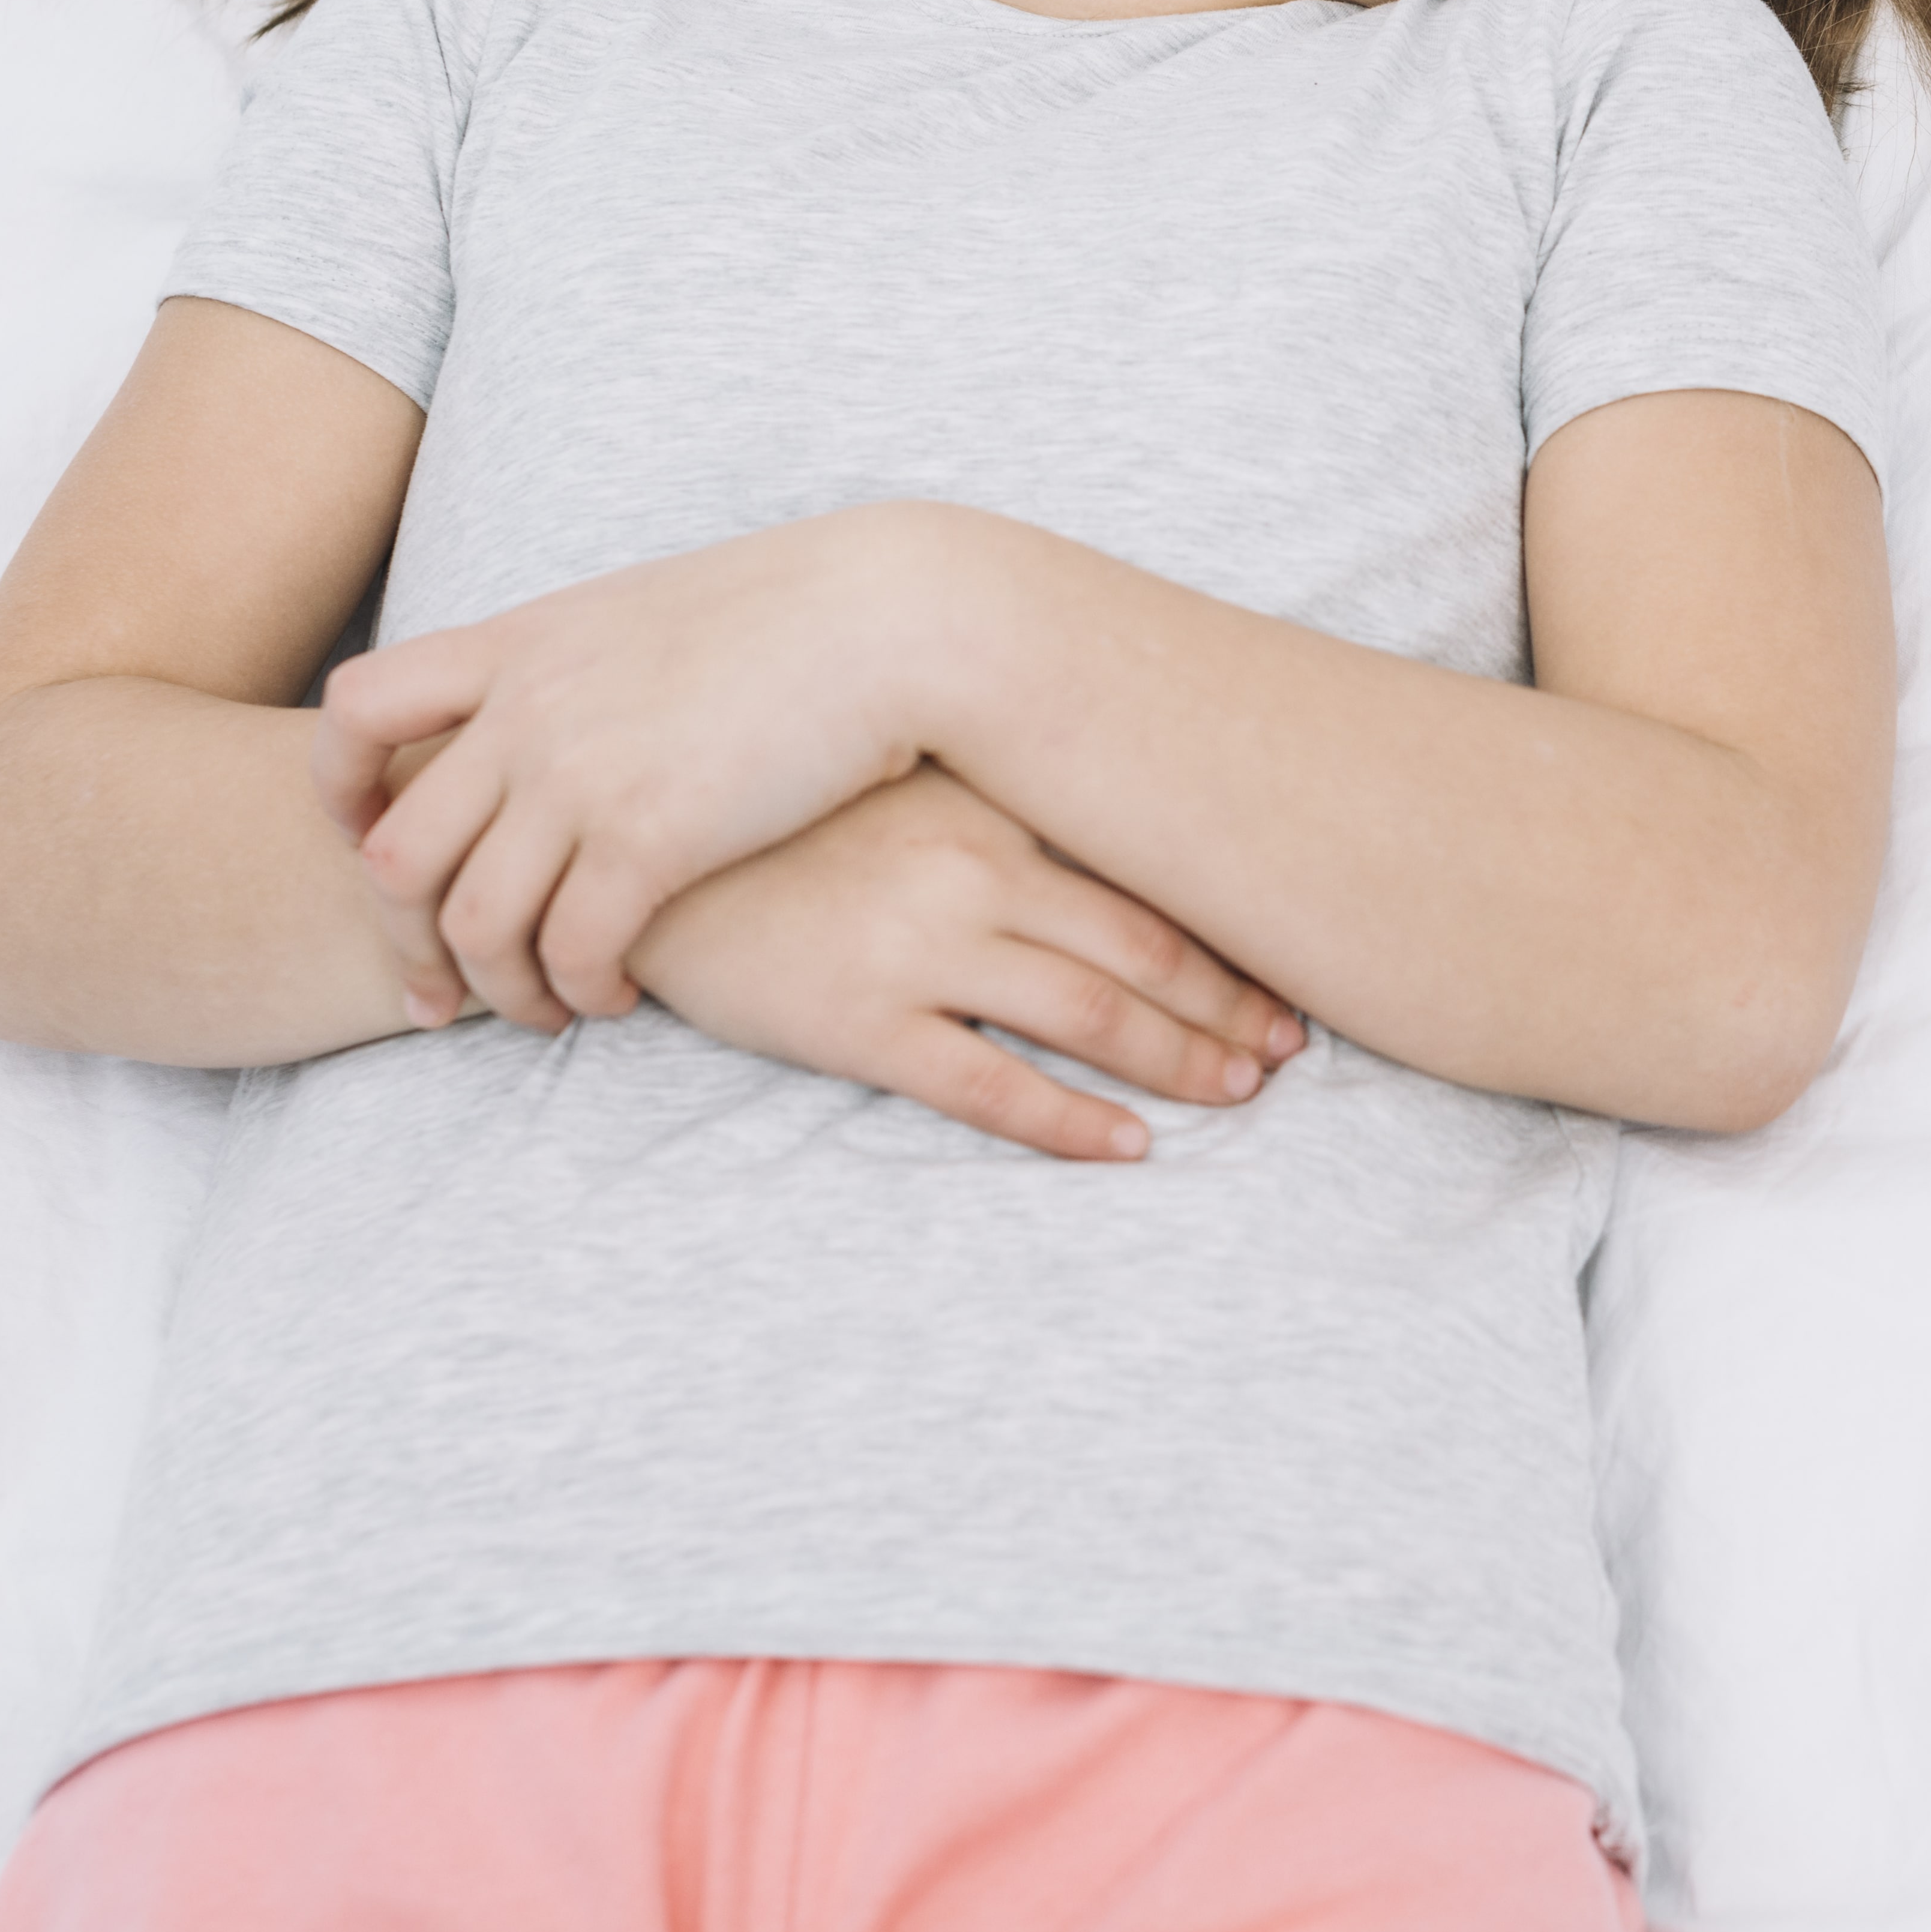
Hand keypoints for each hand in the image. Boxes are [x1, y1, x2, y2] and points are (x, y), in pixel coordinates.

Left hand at [314, 504, 960, 1026]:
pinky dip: (580, 990)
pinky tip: (615, 997)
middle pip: (396, 852)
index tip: (372, 844)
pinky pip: (572, 947)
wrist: (895, 615)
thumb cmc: (804, 615)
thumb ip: (585, 663)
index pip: (356, 711)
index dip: (341, 793)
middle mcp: (527, 709)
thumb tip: (569, 710)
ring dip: (496, 988)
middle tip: (437, 995)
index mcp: (522, 643)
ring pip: (473, 921)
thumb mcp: (653, 613)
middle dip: (406, 942)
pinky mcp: (651, 837)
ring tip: (543, 1011)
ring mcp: (581, 774)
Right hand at [621, 764, 1304, 1159]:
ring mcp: (917, 949)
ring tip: (1239, 1094)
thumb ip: (998, 801)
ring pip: (1088, 1016)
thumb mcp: (902, 781)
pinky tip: (1128, 1149)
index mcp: (989, 809)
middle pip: (1142, 950)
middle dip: (1228, 1006)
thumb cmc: (784, 814)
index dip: (1228, 932)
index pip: (1144, 875)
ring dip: (1179, 1061)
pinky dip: (1071, 1122)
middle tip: (1289, 1050)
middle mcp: (972, 874)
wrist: (641, 852)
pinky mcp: (860, 1022)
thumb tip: (1108, 824)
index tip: (1288, 970)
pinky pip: (989, 1086)